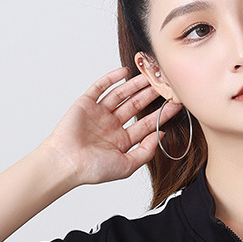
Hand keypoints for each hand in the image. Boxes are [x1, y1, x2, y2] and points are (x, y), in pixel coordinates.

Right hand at [40, 66, 183, 187]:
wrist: (67, 162)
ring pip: (121, 94)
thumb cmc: (93, 168)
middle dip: (151, 95)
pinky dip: (112, 78)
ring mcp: (99, 113)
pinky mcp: (86, 104)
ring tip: (149, 75)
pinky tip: (125, 73)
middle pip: (136, 106)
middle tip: (165, 84)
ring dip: (135, 85)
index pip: (146, 124)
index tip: (175, 104)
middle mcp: (111, 126)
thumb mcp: (127, 166)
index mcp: (122, 141)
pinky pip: (100, 87)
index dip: (161, 114)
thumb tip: (162, 135)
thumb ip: (146, 152)